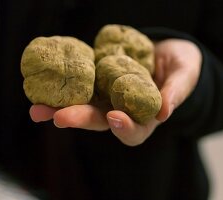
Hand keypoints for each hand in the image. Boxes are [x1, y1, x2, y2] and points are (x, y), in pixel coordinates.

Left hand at [29, 39, 201, 145]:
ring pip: (82, 105)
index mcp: (145, 117)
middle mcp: (121, 110)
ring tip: (38, 108)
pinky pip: (79, 83)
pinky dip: (63, 85)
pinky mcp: (97, 78)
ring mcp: (106, 94)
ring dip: (60, 107)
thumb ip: (177, 92)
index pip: (133, 132)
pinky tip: (45, 83)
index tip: (116, 117)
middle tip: (58, 117)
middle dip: (79, 119)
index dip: (125, 128)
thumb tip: (165, 112)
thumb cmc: (181, 67)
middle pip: (99, 121)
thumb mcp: (184, 76)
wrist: (166, 50)